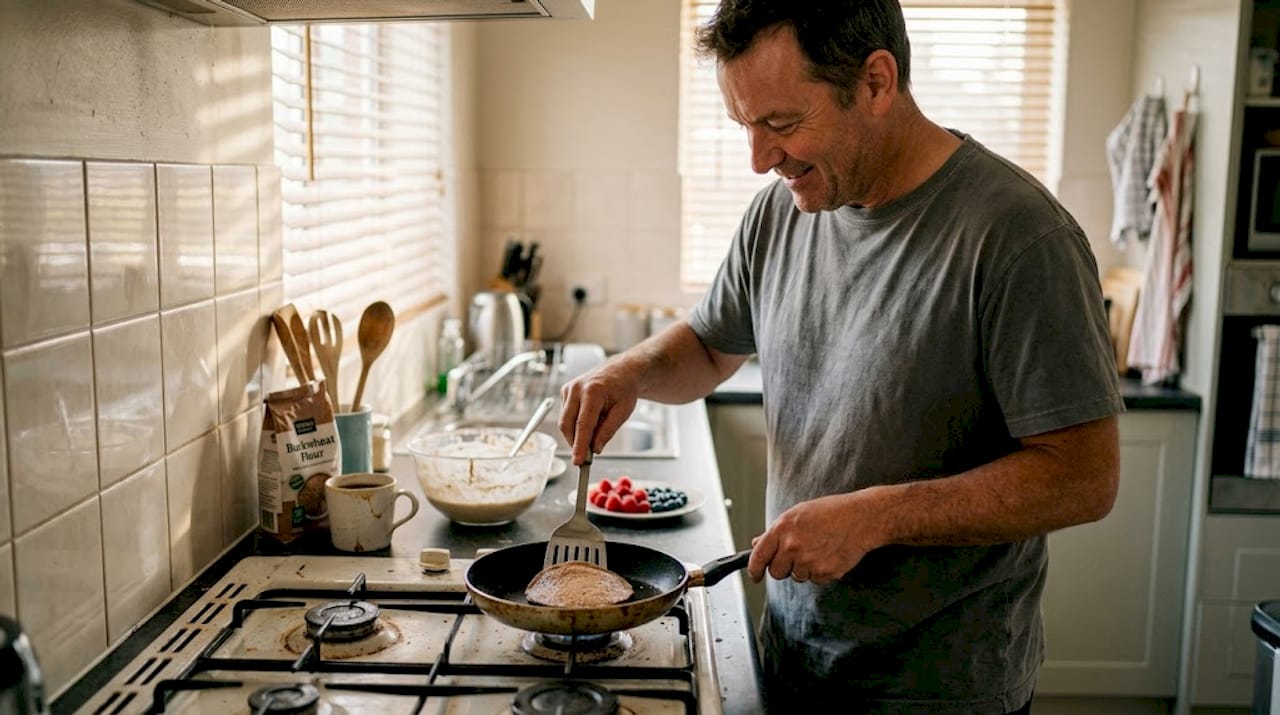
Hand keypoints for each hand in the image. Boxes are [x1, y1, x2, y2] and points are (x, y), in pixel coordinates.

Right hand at [558, 363, 638, 464]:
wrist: (620, 371)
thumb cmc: (623, 391)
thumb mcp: (622, 412)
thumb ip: (607, 431)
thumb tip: (594, 449)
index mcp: (593, 392)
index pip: (583, 424)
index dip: (579, 445)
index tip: (578, 461)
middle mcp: (576, 388)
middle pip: (567, 424)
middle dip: (575, 443)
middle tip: (586, 457)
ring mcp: (568, 389)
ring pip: (564, 421)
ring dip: (575, 435)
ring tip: (593, 435)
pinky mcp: (565, 391)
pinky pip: (565, 415)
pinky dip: (574, 424)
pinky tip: (589, 420)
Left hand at [748, 492, 878, 584]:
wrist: (861, 518)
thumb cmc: (830, 512)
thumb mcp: (797, 514)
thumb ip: (776, 531)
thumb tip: (756, 544)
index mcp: (782, 529)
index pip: (758, 557)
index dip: (754, 570)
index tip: (755, 575)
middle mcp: (792, 546)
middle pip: (776, 572)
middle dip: (783, 567)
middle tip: (796, 555)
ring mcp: (809, 562)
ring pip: (797, 577)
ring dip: (804, 568)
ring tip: (818, 549)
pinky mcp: (825, 573)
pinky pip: (815, 580)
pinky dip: (820, 571)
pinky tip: (829, 554)